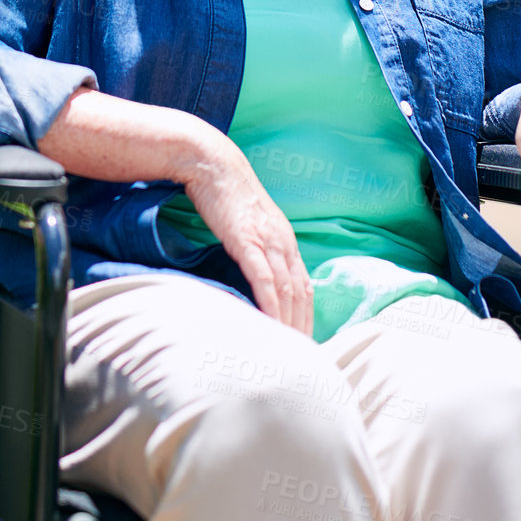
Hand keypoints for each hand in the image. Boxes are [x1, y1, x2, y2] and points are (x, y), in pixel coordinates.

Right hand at [183, 133, 312, 334]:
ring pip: (286, 290)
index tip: (305, 340)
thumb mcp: (249, 224)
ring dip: (289, 322)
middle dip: (303, 326)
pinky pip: (264, 278)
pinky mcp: (247, 241)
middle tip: (301, 355)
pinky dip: (270, 303)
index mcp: (286, 240)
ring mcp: (268, 241)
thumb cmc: (226, 195)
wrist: (214, 164)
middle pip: (301, 293)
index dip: (307, 315)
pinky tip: (269, 322)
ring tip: (287, 348)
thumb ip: (257, 247)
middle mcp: (284, 242)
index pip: (304, 286)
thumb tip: (255, 274)